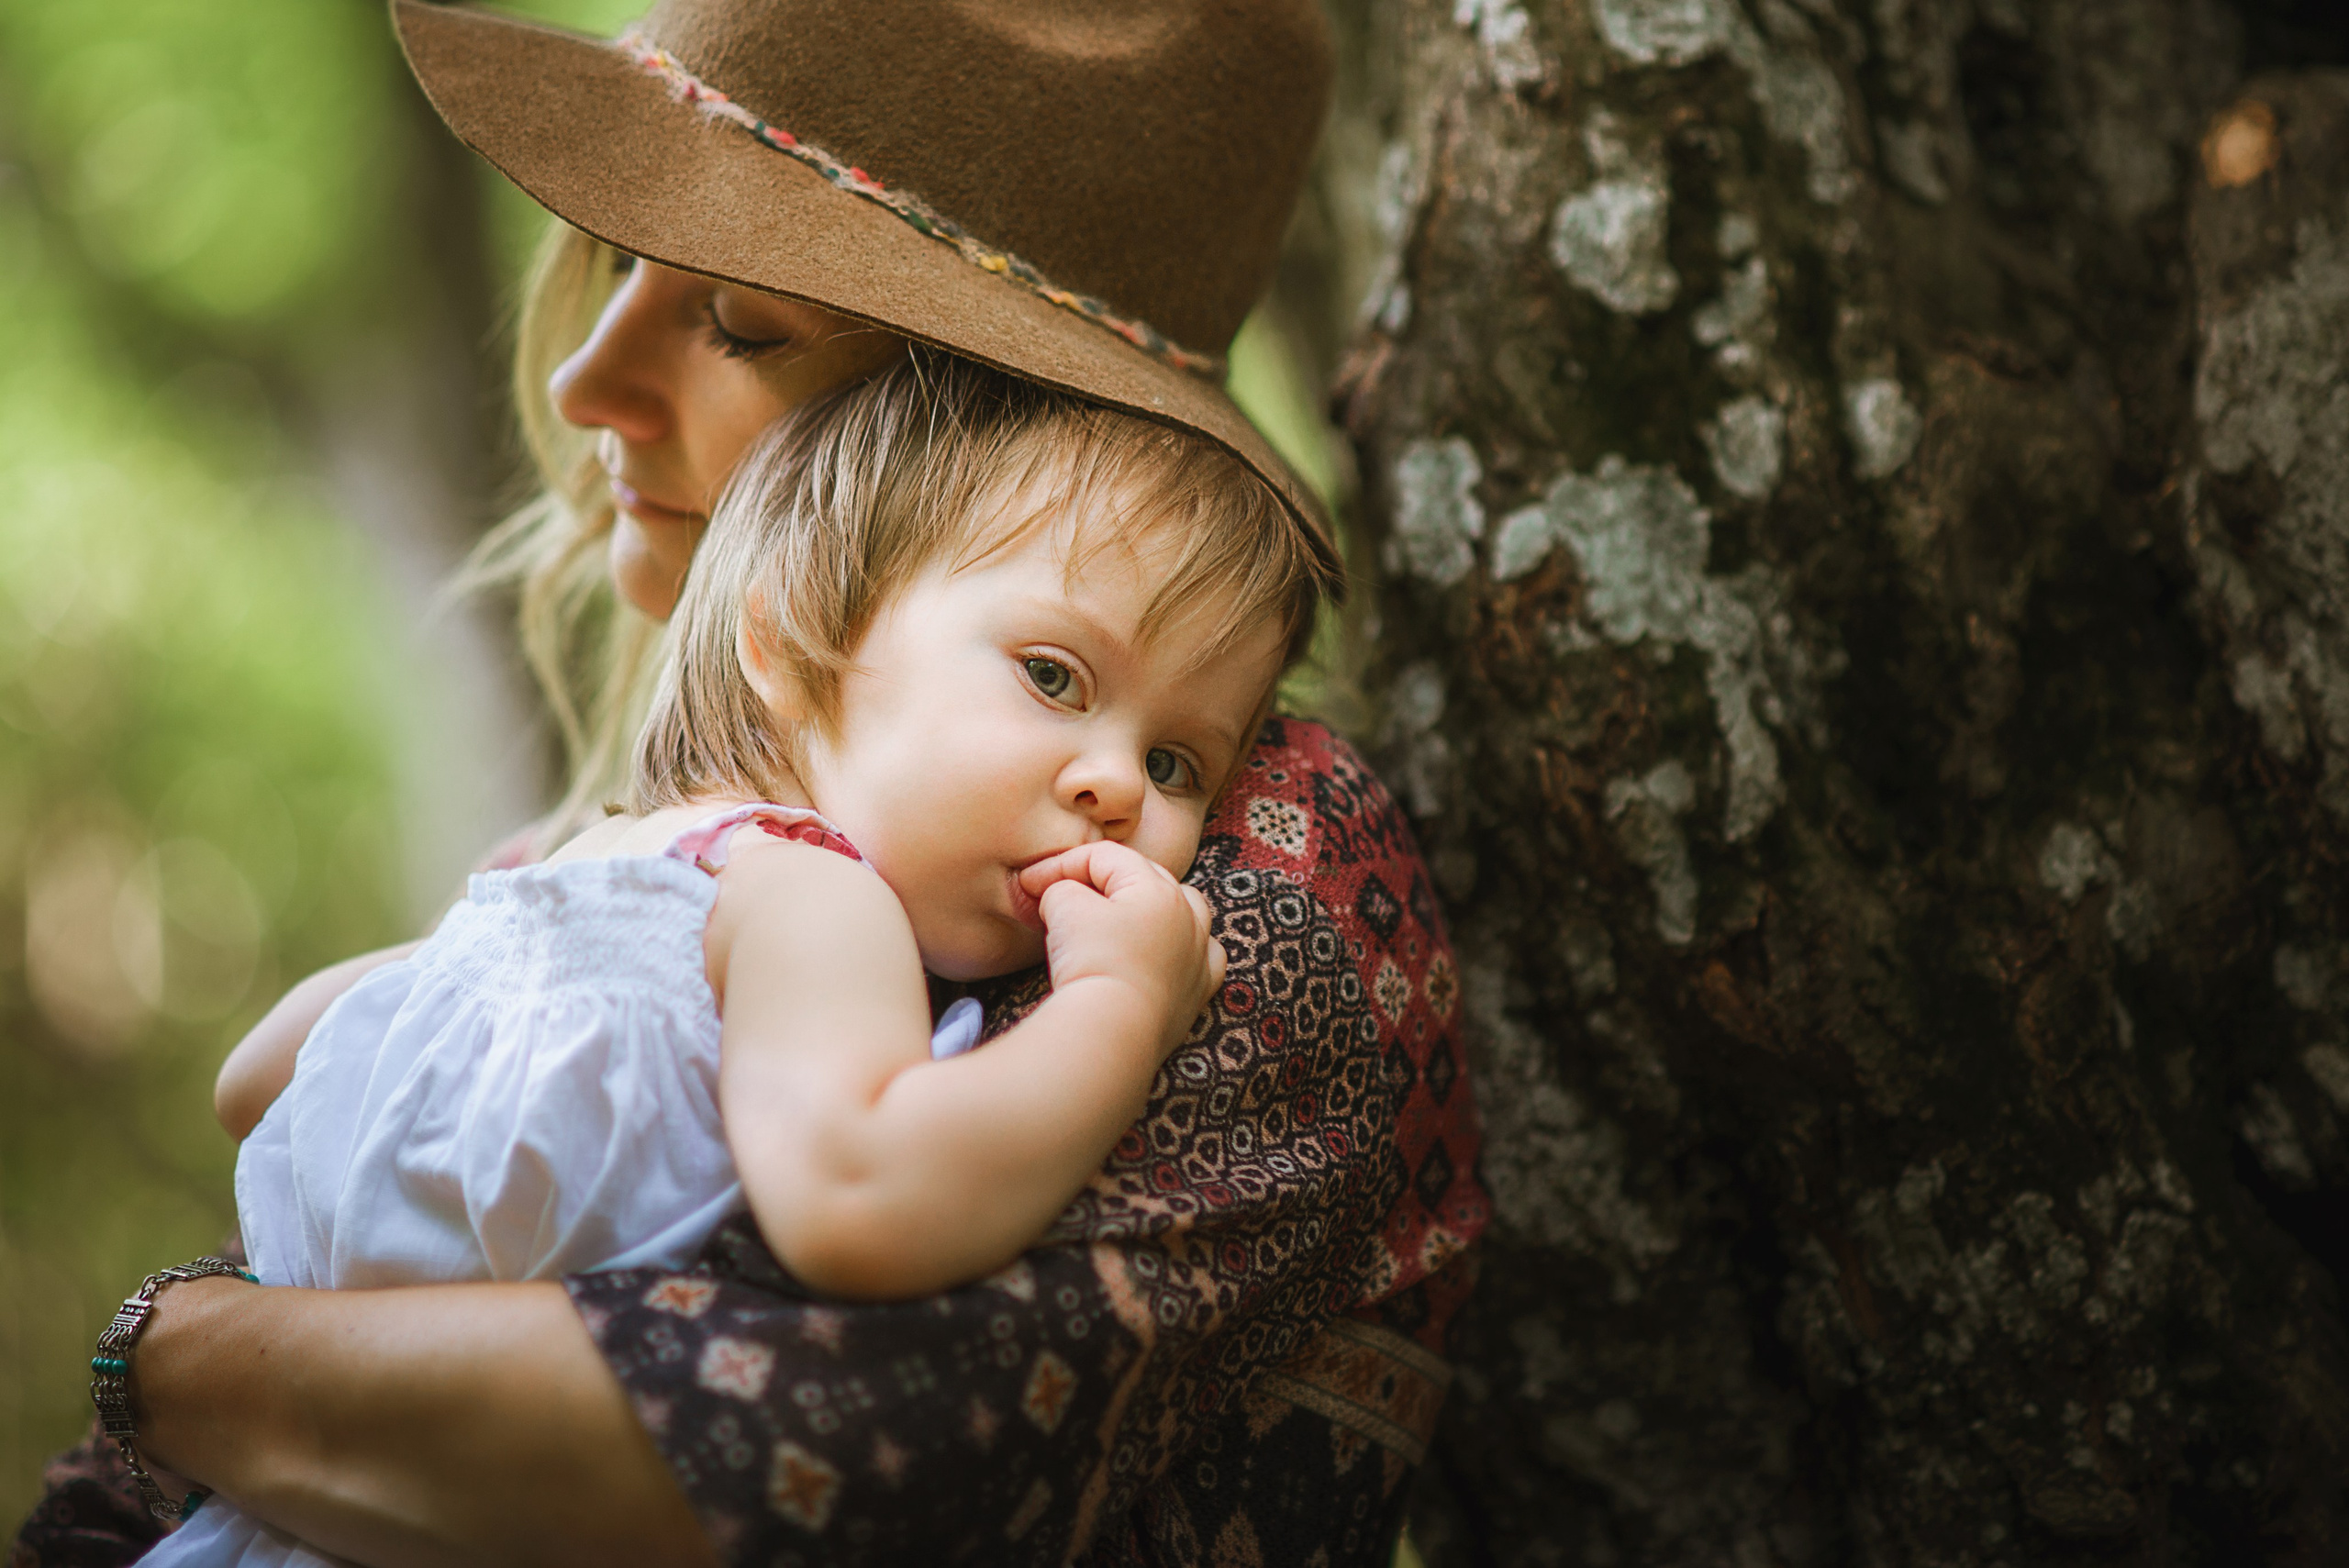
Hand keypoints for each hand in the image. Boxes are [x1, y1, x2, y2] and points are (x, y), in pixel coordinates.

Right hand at [1016, 842, 1225, 1055]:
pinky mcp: (1199, 991)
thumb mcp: (1064, 908)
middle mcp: (1187, 914)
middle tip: (1064, 897)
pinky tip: (1167, 954)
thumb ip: (1061, 888)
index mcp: (1157, 887)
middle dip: (1103, 882)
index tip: (1030, 884)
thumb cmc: (1092, 962)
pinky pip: (1201, 957)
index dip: (1061, 865)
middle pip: (1145, 879)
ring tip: (1125, 916)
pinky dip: (1183, 949)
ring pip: (1185, 911)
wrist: (1115, 1031)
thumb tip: (1062, 895)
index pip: (1104, 857)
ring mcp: (1199, 954)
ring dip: (1153, 907)